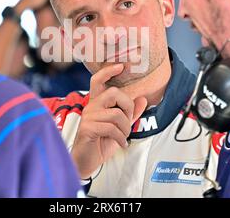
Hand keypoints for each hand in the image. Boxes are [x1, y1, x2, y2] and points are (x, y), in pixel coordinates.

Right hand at [71, 64, 147, 178]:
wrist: (86, 161)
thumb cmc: (101, 142)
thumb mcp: (120, 127)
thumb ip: (130, 113)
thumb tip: (143, 99)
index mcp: (97, 103)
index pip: (98, 80)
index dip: (108, 71)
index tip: (120, 66)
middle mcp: (91, 106)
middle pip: (113, 93)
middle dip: (127, 107)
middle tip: (128, 121)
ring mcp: (88, 116)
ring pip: (116, 114)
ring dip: (125, 128)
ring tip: (123, 137)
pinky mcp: (87, 128)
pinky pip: (111, 128)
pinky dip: (120, 138)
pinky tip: (121, 144)